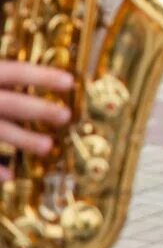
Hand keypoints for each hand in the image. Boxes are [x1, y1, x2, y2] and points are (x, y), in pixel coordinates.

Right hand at [0, 62, 72, 178]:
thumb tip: (39, 77)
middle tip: (65, 116)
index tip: (70, 81)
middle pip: (8, 102)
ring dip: (21, 139)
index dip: (41, 75)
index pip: (13, 71)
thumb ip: (2, 77)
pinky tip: (9, 176)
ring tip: (47, 146)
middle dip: (37, 109)